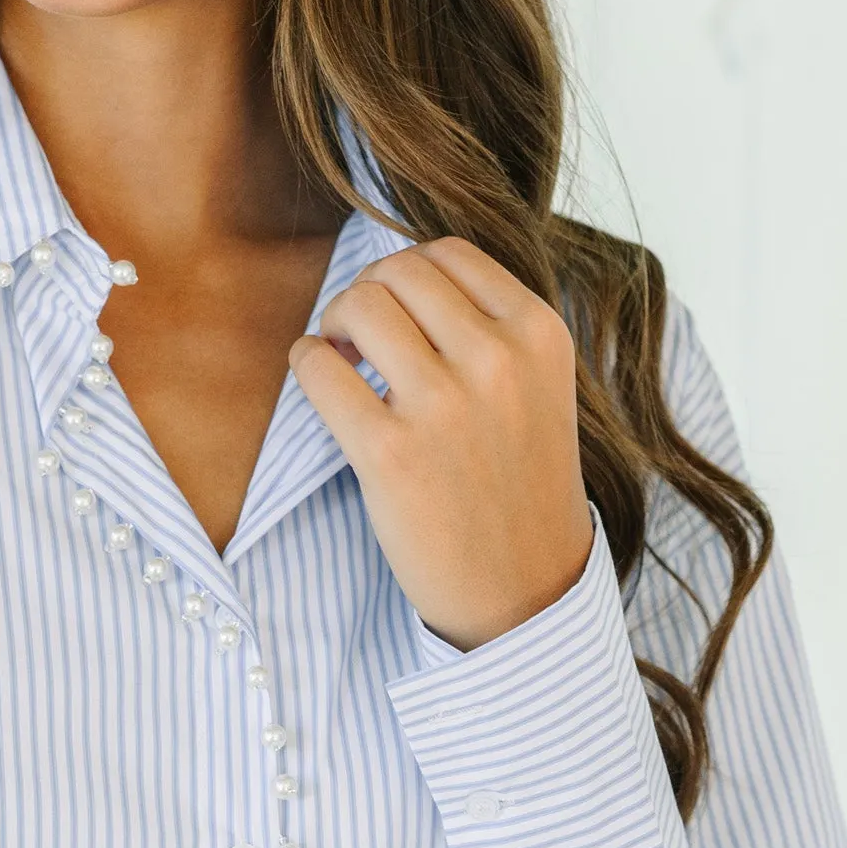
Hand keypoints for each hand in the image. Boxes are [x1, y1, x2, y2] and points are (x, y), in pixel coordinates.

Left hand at [289, 238, 592, 650]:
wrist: (522, 592)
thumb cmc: (516, 485)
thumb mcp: (537, 387)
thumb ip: (489, 327)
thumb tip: (399, 276)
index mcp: (539, 335)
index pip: (448, 255)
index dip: (406, 274)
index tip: (397, 314)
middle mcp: (499, 361)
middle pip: (398, 272)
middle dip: (366, 294)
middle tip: (358, 339)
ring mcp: (444, 406)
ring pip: (360, 305)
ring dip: (334, 323)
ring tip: (343, 361)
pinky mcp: (389, 453)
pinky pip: (317, 366)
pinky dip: (307, 364)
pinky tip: (323, 387)